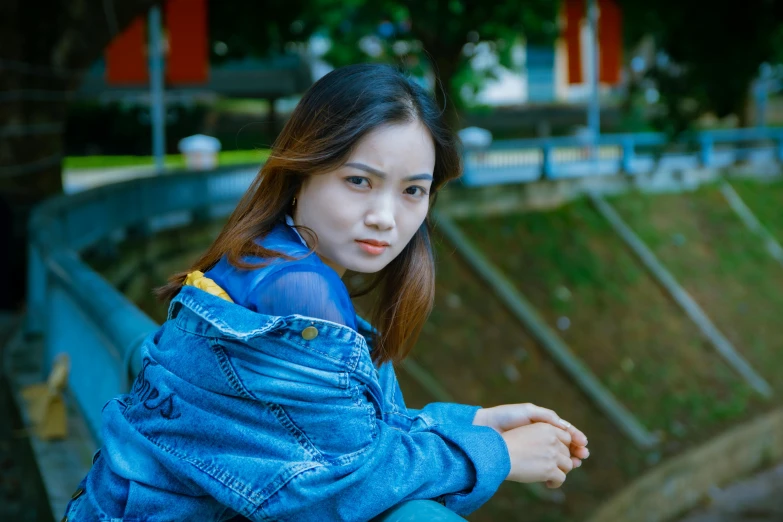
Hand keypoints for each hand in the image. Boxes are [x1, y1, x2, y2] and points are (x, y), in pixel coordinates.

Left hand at [474, 403, 588, 466]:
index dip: (576, 437)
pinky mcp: (527, 460)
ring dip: (569, 460)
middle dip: (576, 450)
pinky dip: (555, 468)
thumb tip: (564, 425)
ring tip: (575, 463)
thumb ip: (547, 416)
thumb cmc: (505, 417)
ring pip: (557, 456)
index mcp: (542, 424)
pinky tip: (560, 470)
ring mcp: (535, 448)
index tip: (583, 442)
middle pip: (565, 445)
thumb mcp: (528, 411)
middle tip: (583, 455)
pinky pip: (545, 465)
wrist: (485, 428)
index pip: (565, 432)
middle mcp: (540, 436)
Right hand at [500, 422, 572, 487]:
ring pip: (568, 465)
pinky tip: (547, 483)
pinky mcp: (550, 468)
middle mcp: (553, 439)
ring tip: (549, 476)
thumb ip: (541, 438)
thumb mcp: (526, 433)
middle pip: (567, 452)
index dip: (564, 447)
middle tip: (551, 467)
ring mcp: (553, 454)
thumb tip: (552, 452)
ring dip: (560, 471)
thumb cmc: (507, 445)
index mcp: (547, 427)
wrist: (498, 454)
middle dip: (561, 460)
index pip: (566, 437)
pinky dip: (555, 482)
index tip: (559, 456)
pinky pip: (561, 478)